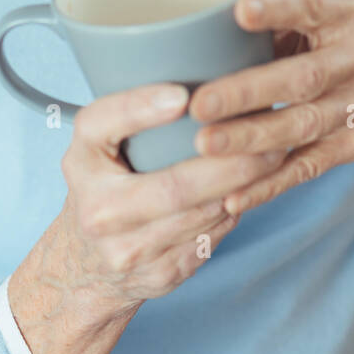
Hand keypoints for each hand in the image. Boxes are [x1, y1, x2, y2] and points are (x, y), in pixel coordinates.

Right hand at [8, 82, 286, 353]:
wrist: (84, 265)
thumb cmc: (102, 183)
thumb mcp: (96, 141)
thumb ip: (128, 108)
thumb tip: (200, 79)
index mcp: (80, 163)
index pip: (104, 126)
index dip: (143, 107)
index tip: (183, 94)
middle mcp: (98, 211)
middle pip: (174, 186)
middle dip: (230, 162)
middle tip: (267, 136)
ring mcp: (129, 251)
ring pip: (202, 216)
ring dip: (244, 187)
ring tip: (273, 156)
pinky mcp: (159, 275)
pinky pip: (210, 238)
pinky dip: (235, 211)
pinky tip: (253, 190)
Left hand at [188, 0, 353, 215]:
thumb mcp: (337, 12)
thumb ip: (283, 21)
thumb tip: (214, 37)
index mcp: (346, 16)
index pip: (311, 6)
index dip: (277, 7)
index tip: (241, 9)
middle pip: (304, 78)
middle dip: (250, 92)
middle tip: (200, 103)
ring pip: (304, 126)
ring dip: (253, 140)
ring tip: (205, 146)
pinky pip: (312, 166)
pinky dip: (272, 184)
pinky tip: (234, 196)